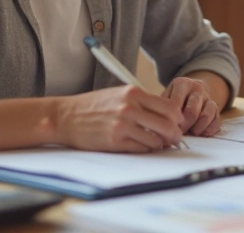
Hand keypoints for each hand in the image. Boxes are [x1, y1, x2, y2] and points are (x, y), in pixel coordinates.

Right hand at [56, 86, 183, 151]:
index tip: (178, 123)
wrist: (66, 116)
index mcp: (133, 93)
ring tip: (157, 143)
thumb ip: (142, 101)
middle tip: (175, 139)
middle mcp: (130, 108)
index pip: (169, 106)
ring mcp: (122, 125)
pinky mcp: (115, 141)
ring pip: (156, 139)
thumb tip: (166, 115)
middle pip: (167, 124)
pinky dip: (146, 149)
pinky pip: (141, 149)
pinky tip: (143, 146)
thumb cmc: (92, 106)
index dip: (178, 118)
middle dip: (175, 135)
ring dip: (160, 144)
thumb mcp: (119, 94)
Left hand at [163, 77, 220, 135]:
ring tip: (192, 133)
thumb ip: (163, 107)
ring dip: (198, 127)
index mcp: (182, 83)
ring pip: (207, 114)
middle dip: (185, 126)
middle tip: (179, 133)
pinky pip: (217, 120)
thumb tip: (160, 125)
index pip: (176, 104)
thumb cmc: (174, 97)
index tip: (168, 128)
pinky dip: (210, 129)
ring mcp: (208, 97)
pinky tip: (203, 133)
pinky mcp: (217, 108)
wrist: (193, 89)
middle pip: (192, 111)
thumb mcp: (166, 96)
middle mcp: (197, 88)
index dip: (172, 120)